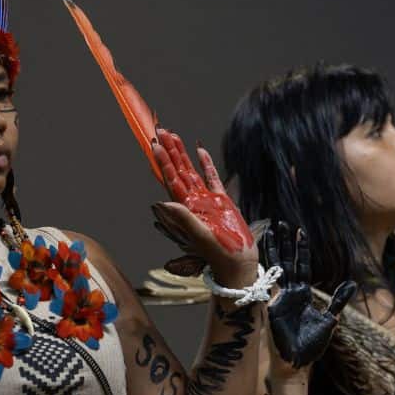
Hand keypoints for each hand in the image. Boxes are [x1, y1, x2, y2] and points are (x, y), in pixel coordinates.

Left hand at [150, 128, 255, 285]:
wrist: (238, 263)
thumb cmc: (219, 254)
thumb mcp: (201, 236)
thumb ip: (184, 218)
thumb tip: (164, 202)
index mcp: (185, 208)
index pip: (170, 180)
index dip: (163, 162)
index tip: (155, 145)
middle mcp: (193, 201)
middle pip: (178, 171)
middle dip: (170, 151)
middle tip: (161, 132)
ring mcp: (207, 200)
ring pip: (192, 171)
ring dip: (183, 154)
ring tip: (174, 136)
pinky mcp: (222, 202)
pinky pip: (211, 178)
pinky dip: (206, 164)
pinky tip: (200, 151)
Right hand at [264, 221, 355, 371]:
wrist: (297, 362)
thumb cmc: (311, 345)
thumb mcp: (330, 319)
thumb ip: (338, 300)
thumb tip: (352, 283)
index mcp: (302, 294)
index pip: (301, 265)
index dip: (300, 249)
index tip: (299, 231)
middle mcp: (288, 292)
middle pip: (286, 261)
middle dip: (285, 242)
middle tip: (282, 223)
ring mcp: (278, 297)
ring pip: (276, 267)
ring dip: (274, 249)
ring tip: (272, 231)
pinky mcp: (272, 305)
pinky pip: (269, 285)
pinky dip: (265, 270)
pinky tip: (261, 257)